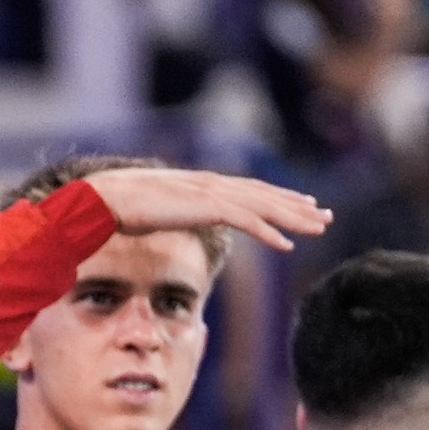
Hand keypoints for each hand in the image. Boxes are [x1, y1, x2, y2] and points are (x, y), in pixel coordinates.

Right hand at [82, 168, 332, 250]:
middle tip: (324, 215)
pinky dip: (269, 232)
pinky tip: (287, 245)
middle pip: (264, 195)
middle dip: (296, 206)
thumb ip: (170, 214)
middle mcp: (211, 184)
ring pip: (263, 206)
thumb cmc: (118, 208)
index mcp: (200, 185)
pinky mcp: (206, 207)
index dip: (276, 198)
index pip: (247, 190)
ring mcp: (210, 194)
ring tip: (319, 227)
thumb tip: (167, 222)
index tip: (299, 204)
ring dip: (294, 218)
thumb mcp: (154, 212)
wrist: (104, 200)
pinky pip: (247, 221)